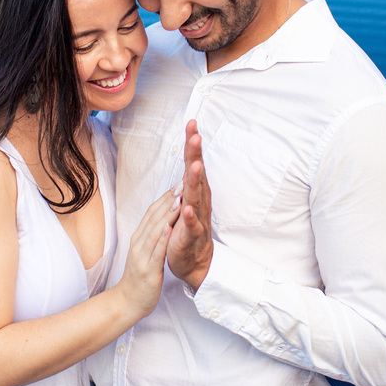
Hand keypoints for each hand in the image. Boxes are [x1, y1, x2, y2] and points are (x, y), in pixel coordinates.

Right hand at [113, 187, 179, 316]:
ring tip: (179, 199)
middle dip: (169, 199)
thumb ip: (152, 234)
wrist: (128, 302)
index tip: (178, 182)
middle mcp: (138, 243)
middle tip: (182, 183)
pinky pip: (156, 252)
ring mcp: (142, 256)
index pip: (152, 212)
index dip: (165, 196)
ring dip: (167, 214)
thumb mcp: (145, 251)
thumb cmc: (140, 276)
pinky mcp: (148, 271)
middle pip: (153, 217)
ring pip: (155, 231)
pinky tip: (171, 228)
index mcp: (138, 238)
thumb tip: (163, 216)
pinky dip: (163, 239)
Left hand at [167, 120, 213, 290]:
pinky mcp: (191, 237)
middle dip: (196, 154)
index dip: (192, 144)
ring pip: (196, 197)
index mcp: (195, 191)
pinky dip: (188, 217)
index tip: (191, 123)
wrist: (194, 262)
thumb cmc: (188, 229)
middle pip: (197, 174)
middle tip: (196, 135)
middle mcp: (199, 201)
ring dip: (195, 181)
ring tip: (195, 165)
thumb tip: (191, 156)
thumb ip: (188, 180)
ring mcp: (196, 219)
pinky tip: (186, 208)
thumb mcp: (186, 199)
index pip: (193, 163)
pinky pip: (190, 226)